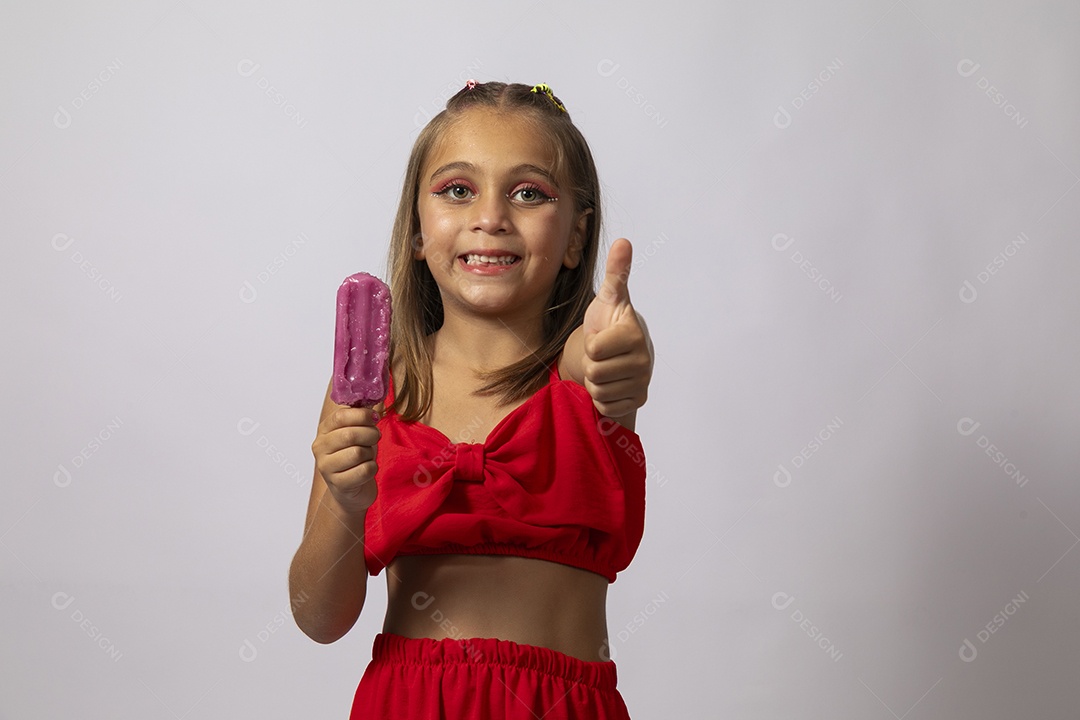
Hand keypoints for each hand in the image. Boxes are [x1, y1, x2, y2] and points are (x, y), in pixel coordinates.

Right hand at [311, 402, 382, 513]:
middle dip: (371, 435)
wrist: (352, 490)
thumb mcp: (356, 433)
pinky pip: (364, 470)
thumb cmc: (355, 458)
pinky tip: (367, 471)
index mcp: (324, 431)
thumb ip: (360, 416)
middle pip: (351, 434)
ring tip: (367, 457)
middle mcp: (320, 448)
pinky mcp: (338, 484)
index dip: (362, 415)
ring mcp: (326, 467)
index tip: (374, 418)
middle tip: (375, 438)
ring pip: (358, 453)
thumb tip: (372, 396)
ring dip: (370, 454)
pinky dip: (372, 469)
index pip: (341, 416)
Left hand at [581, 238, 653, 417]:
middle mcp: (643, 361)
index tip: (602, 336)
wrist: (619, 352)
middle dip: (592, 364)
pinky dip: (603, 398)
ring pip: (598, 391)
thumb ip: (616, 272)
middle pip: (594, 373)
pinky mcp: (637, 401)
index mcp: (634, 334)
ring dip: (596, 381)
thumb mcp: (609, 297)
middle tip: (603, 354)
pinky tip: (611, 383)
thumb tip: (623, 241)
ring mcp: (642, 382)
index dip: (591, 343)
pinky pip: (606, 405)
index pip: (594, 349)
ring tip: (606, 366)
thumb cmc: (610, 322)